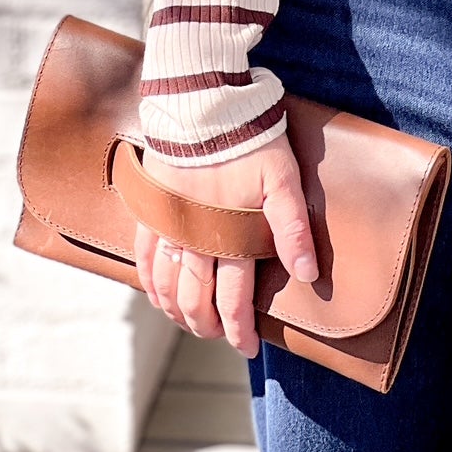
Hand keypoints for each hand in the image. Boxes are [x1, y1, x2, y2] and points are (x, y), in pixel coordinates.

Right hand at [134, 131, 316, 355]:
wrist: (202, 103)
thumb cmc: (249, 138)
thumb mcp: (282, 178)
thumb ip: (293, 228)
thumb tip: (306, 273)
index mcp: (230, 237)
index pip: (233, 301)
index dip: (240, 331)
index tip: (249, 348)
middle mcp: (195, 241)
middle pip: (197, 301)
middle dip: (210, 327)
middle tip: (222, 337)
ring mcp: (169, 226)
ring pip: (167, 287)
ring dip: (178, 312)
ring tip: (191, 323)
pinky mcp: (151, 208)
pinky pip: (144, 257)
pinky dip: (150, 283)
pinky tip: (157, 293)